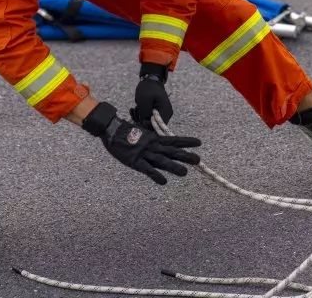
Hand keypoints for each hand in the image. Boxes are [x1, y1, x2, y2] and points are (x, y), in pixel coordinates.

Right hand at [82, 102, 200, 183]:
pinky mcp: (135, 161)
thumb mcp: (143, 135)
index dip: (186, 141)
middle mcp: (152, 146)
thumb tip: (163, 147)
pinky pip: (147, 169)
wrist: (111, 130)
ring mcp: (144, 153)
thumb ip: (153, 142)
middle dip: (185, 155)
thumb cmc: (126, 133)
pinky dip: (155, 175)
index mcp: (155, 139)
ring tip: (185, 173)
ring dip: (174, 167)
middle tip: (198, 160)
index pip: (174, 140)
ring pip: (162, 161)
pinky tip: (163, 182)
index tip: (199, 142)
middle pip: (172, 151)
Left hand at [131, 64, 172, 125]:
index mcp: (166, 111)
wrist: (151, 80)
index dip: (147, 125)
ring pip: (149, 123)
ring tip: (135, 108)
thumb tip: (144, 124)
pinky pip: (148, 118)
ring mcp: (162, 113)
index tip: (140, 116)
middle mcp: (166, 114)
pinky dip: (140, 115)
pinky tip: (134, 109)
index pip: (158, 126)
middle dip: (142, 120)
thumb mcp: (144, 100)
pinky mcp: (157, 112)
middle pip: (153, 126)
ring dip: (139, 117)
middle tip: (136, 110)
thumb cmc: (148, 88)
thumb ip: (145, 113)